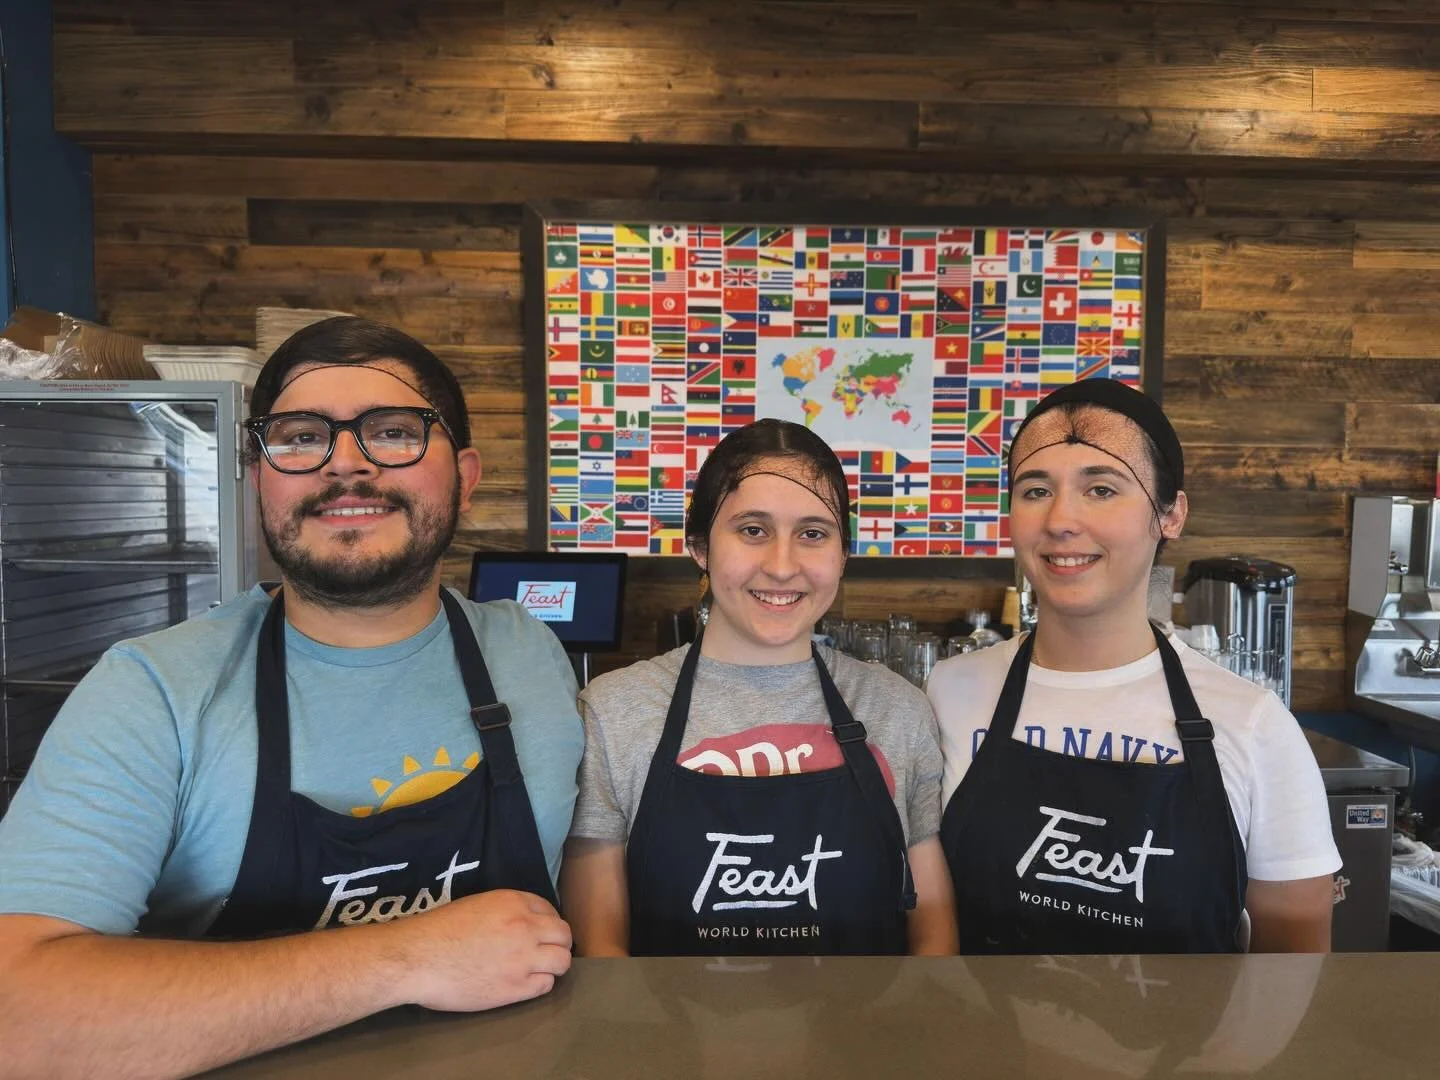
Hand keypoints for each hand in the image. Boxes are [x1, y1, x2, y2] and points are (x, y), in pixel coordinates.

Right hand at [390, 889, 572, 1011]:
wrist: (418, 958)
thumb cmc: (439, 931)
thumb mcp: (478, 905)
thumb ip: (505, 912)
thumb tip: (521, 923)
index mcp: (513, 902)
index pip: (550, 910)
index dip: (546, 923)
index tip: (540, 932)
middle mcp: (525, 927)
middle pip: (564, 936)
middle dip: (558, 943)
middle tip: (546, 952)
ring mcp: (524, 958)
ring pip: (562, 962)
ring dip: (554, 965)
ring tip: (540, 969)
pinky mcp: (516, 988)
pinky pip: (546, 986)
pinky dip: (540, 984)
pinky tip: (525, 983)